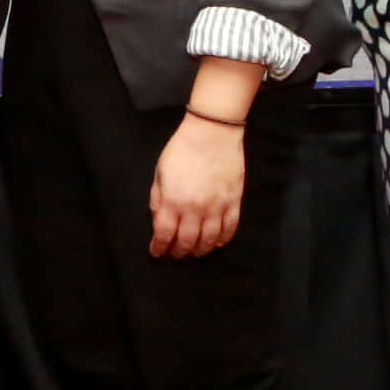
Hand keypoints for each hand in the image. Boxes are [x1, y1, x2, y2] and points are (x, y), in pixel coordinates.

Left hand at [148, 114, 247, 257]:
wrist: (212, 133)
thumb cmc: (182, 150)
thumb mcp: (160, 173)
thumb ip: (158, 198)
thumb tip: (158, 219)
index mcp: (173, 200)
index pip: (164, 233)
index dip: (159, 247)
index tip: (156, 252)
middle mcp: (195, 208)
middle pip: (186, 241)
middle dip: (178, 252)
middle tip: (175, 255)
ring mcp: (217, 206)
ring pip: (209, 239)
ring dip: (201, 250)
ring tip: (194, 252)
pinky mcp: (233, 202)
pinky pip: (230, 228)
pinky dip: (223, 240)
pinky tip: (217, 243)